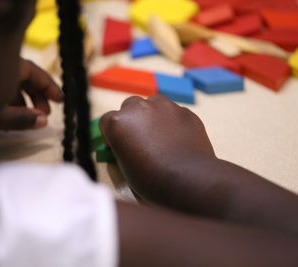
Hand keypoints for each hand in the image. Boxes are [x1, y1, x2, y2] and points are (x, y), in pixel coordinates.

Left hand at [0, 59, 62, 129]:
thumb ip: (22, 118)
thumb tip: (42, 120)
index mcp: (2, 66)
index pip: (32, 70)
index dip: (48, 86)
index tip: (59, 100)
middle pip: (20, 75)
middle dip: (35, 95)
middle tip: (45, 114)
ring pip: (6, 82)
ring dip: (20, 99)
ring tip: (26, 118)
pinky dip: (4, 98)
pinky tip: (6, 117)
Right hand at [100, 95, 215, 200]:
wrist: (190, 180)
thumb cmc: (153, 180)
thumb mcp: (125, 167)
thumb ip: (122, 148)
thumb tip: (126, 144)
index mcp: (119, 122)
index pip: (106, 121)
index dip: (111, 134)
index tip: (119, 146)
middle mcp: (139, 107)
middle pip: (130, 106)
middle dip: (132, 120)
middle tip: (141, 140)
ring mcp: (165, 106)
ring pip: (154, 104)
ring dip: (153, 116)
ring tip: (161, 137)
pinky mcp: (186, 111)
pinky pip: (174, 113)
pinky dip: (173, 123)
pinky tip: (178, 140)